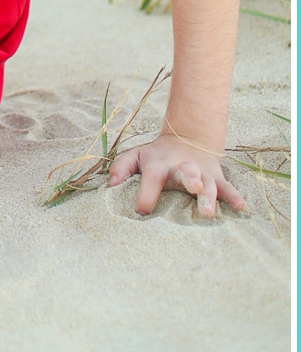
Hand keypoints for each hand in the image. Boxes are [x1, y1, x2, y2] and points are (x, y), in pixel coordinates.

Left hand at [108, 134, 246, 217]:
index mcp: (159, 165)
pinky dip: (234, 196)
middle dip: (191, 180)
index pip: (151, 178)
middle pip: (187, 173)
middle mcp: (182, 168)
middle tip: (193, 189)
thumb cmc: (156, 156)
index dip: (146, 195)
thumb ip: (121, 167)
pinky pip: (227, 187)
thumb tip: (110, 186)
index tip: (142, 211)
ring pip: (208, 183)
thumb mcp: (136, 155)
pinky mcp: (216, 177)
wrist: (186, 140)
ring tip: (209, 210)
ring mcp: (202, 173)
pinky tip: (241, 207)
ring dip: (209, 195)